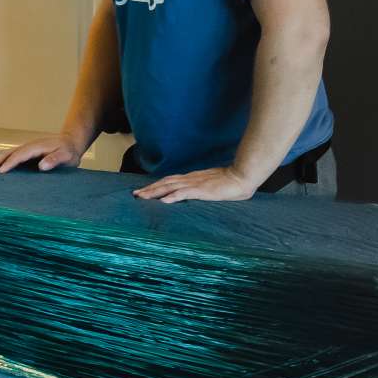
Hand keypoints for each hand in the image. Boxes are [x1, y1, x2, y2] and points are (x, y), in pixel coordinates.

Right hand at [0, 136, 82, 174]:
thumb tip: (41, 166)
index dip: (10, 163)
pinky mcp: (27, 154)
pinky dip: (2, 160)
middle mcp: (29, 147)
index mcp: (36, 147)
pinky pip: (12, 156)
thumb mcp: (67, 156)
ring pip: (9, 154)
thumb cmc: (69, 150)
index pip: (20, 155)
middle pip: (10, 153)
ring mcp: (27, 149)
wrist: (71, 141)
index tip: (0, 172)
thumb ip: (55, 159)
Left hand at [133, 165, 258, 203]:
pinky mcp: (201, 190)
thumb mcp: (213, 186)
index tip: (144, 190)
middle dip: (149, 189)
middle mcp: (190, 179)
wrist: (242, 176)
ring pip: (170, 187)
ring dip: (155, 192)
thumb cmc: (231, 182)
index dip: (156, 185)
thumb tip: (196, 194)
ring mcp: (195, 184)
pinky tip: (163, 201)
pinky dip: (172, 197)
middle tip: (135, 195)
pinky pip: (184, 193)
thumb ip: (203, 189)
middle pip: (165, 183)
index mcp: (193, 178)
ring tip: (142, 197)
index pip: (170, 181)